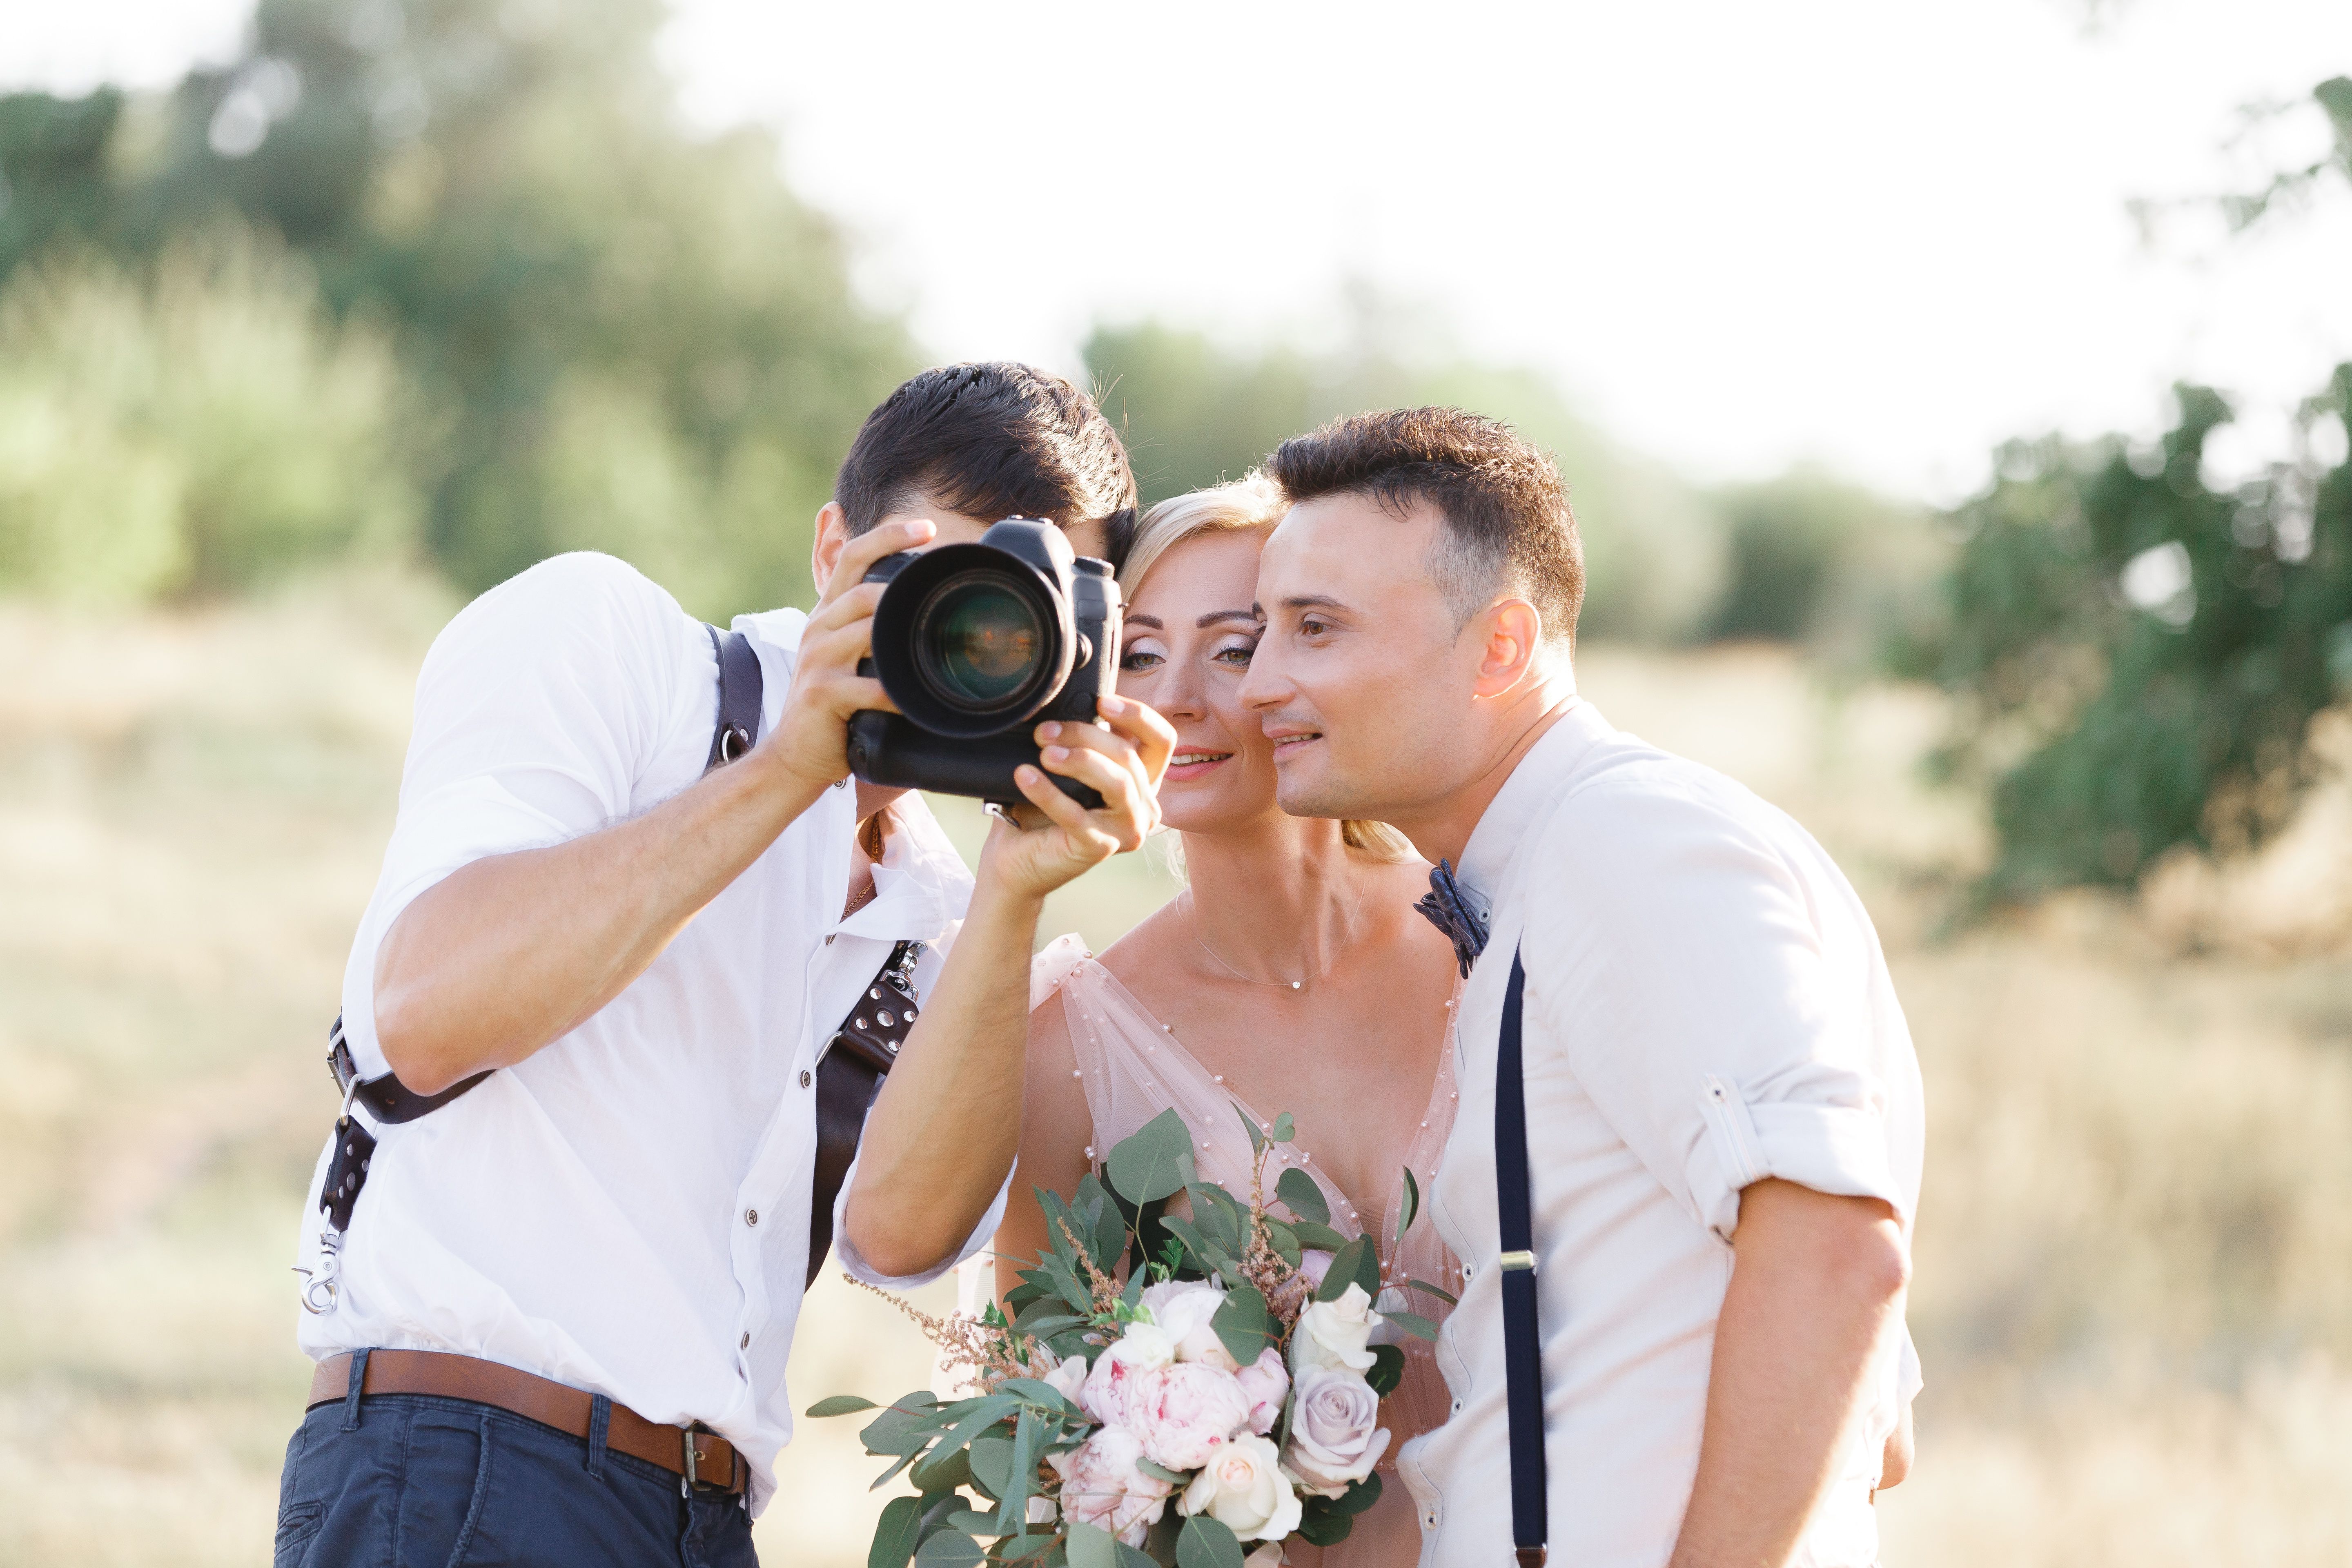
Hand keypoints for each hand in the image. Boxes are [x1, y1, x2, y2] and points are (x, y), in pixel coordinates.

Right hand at [762, 517, 933, 789]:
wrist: (795, 752)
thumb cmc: (832, 704)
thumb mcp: (846, 656)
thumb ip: (872, 629)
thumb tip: (922, 611)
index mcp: (827, 613)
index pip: (852, 557)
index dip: (888, 536)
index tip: (927, 527)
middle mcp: (819, 629)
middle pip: (862, 592)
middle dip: (903, 591)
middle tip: (942, 599)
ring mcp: (817, 660)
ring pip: (866, 631)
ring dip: (903, 638)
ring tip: (936, 647)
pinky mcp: (822, 693)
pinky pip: (869, 687)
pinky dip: (898, 694)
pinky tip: (918, 701)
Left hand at [979, 694, 1175, 903]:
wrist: (1016, 856)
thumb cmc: (1044, 807)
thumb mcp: (1071, 765)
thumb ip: (1085, 741)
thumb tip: (1074, 702)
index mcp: (1143, 781)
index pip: (1162, 741)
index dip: (1137, 716)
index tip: (1101, 702)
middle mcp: (1144, 807)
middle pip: (1129, 756)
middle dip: (1085, 735)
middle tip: (1044, 732)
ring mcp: (1128, 831)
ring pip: (1118, 783)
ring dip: (1079, 761)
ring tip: (1044, 753)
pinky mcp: (1101, 849)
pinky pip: (1078, 816)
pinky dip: (1049, 793)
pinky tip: (1025, 775)